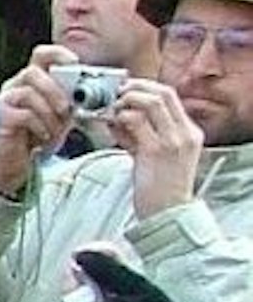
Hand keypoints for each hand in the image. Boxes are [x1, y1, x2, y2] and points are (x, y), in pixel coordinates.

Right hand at [0, 45, 76, 196]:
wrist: (18, 158)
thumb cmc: (41, 132)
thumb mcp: (64, 113)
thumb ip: (75, 99)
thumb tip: (99, 91)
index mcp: (34, 78)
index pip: (42, 54)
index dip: (59, 54)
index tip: (75, 64)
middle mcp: (16, 84)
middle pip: (33, 72)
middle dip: (55, 91)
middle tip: (67, 109)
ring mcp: (5, 99)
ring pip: (28, 94)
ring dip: (49, 114)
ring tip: (54, 130)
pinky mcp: (1, 116)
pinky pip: (24, 115)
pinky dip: (39, 127)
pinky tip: (43, 137)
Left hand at [105, 78, 204, 217]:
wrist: (167, 214)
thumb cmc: (158, 189)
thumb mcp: (154, 157)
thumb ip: (139, 136)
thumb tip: (116, 119)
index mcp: (189, 133)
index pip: (170, 96)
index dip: (145, 87)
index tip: (126, 89)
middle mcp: (185, 134)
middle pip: (162, 93)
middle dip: (135, 88)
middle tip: (115, 94)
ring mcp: (173, 141)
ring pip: (150, 103)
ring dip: (126, 101)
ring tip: (112, 111)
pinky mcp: (155, 151)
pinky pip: (136, 122)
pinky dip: (120, 118)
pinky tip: (111, 125)